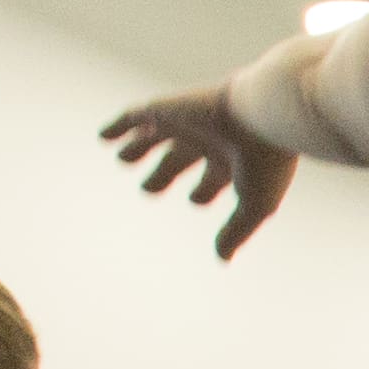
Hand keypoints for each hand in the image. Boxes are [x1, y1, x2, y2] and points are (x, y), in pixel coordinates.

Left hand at [100, 87, 300, 258]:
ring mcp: (187, 123)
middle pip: (181, 159)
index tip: (195, 199)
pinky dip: (119, 125)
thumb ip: (237, 232)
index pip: (214, 178)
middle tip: (149, 188)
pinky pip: (136, 116)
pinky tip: (103, 137)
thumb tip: (222, 259)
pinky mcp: (167, 109)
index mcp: (234, 161)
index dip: (204, 191)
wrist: (262, 114)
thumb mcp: (255, 205)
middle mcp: (210, 140)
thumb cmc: (266, 163)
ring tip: (122, 159)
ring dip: (139, 148)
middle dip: (166, 173)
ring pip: (157, 137)